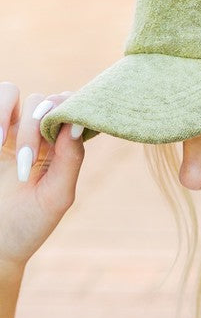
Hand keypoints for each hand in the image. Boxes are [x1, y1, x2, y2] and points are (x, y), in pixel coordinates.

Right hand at [0, 83, 84, 269]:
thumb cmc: (29, 225)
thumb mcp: (57, 196)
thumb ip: (71, 159)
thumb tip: (76, 122)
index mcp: (56, 146)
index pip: (65, 107)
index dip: (64, 106)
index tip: (60, 128)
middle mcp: (30, 134)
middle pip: (38, 100)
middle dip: (33, 126)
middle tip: (26, 161)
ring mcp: (3, 133)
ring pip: (9, 92)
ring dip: (5, 114)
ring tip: (0, 146)